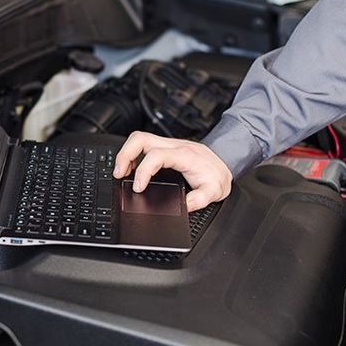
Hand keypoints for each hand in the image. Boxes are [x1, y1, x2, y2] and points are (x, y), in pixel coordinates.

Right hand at [113, 131, 232, 211]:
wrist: (226, 160)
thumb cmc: (217, 174)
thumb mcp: (214, 191)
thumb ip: (198, 200)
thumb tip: (182, 207)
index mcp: (183, 155)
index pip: (155, 156)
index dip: (142, 171)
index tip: (138, 187)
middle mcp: (173, 146)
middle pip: (140, 138)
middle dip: (124, 155)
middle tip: (119, 174)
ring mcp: (167, 144)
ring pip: (138, 138)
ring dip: (125, 154)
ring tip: (121, 172)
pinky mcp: (164, 147)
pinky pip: (142, 144)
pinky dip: (132, 155)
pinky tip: (131, 168)